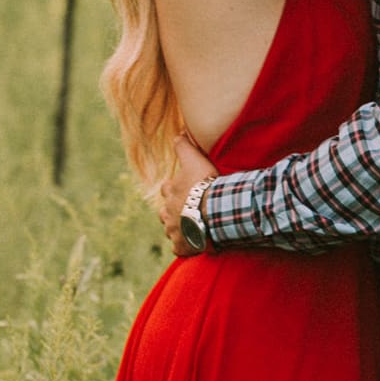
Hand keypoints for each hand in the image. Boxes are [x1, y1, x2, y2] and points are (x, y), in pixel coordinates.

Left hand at [157, 133, 216, 254]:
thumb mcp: (195, 160)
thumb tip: (178, 132)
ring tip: (192, 228)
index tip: (184, 189)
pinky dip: (186, 247)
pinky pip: (181, 248)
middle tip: (187, 211)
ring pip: (171, 231)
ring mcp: (173, 231)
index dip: (174, 188)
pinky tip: (195, 245)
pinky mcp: (182, 246)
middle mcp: (167, 212)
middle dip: (173, 211)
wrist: (213, 212)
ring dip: (179, 229)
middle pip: (165, 212)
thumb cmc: (205, 185)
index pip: (167, 188)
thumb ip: (184, 146)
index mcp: (171, 192)